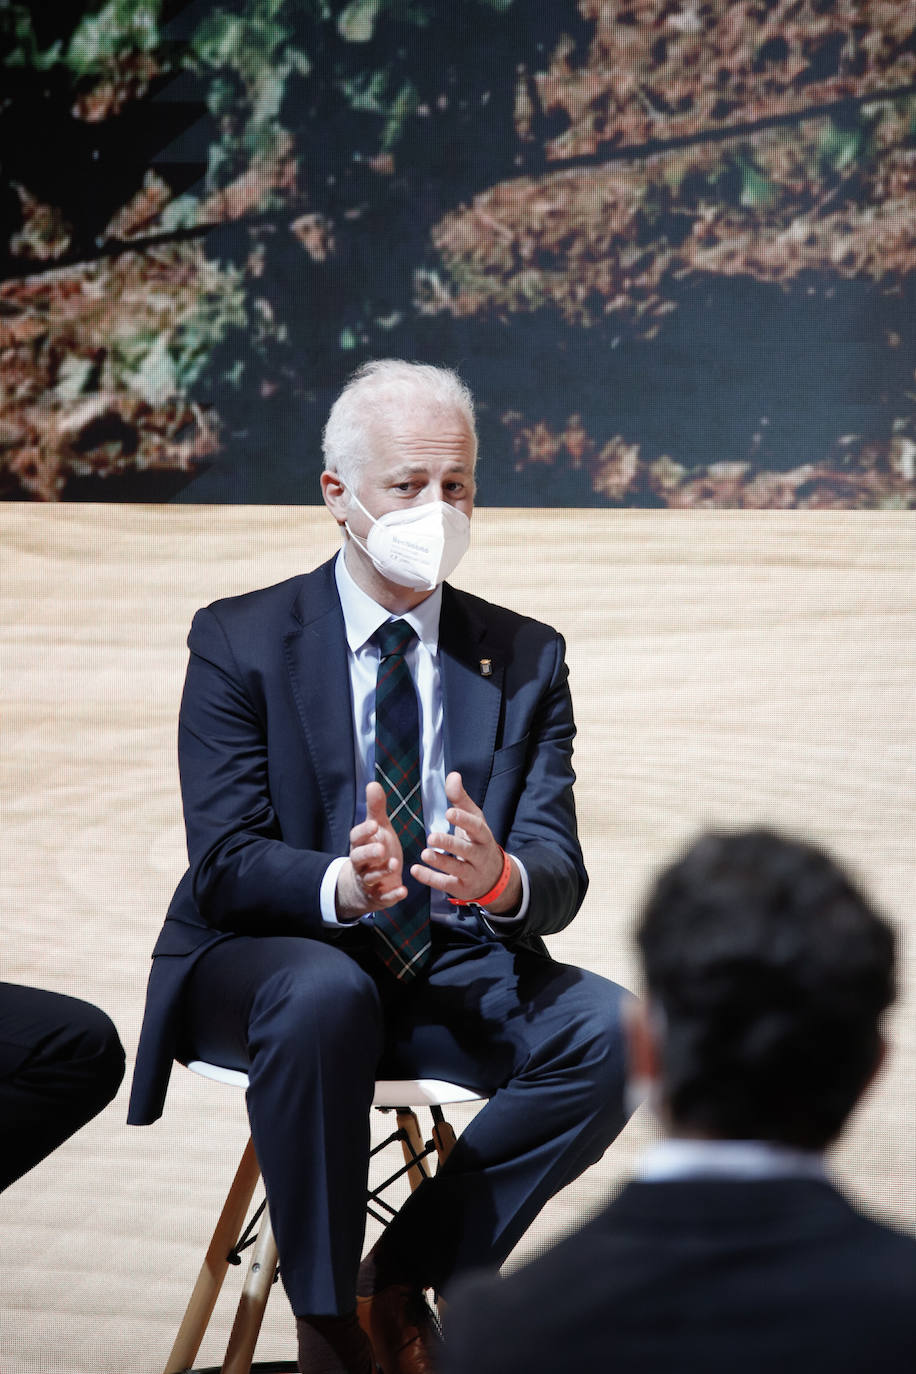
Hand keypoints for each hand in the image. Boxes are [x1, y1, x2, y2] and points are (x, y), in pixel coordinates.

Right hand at [336, 782, 406, 920]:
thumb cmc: (375, 851)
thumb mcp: (378, 830)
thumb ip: (376, 809)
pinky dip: (392, 896)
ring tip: (395, 864)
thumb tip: (373, 783)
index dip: (364, 832)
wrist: (366, 885)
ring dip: (382, 872)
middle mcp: (361, 863)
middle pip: (359, 858)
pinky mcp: (378, 896)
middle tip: (382, 848)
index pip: (356, 837)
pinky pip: (383, 898)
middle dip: (369, 853)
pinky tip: (403, 891)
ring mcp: (369, 881)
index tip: (374, 825)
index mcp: (360, 845)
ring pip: (371, 878)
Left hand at [412, 771, 520, 913]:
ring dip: (440, 862)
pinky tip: (414, 871)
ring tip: (424, 853)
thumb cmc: (478, 841)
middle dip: (450, 844)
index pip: (477, 827)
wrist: (494, 877)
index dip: (464, 821)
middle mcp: (480, 856)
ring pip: (457, 870)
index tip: (449, 813)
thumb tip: (452, 774)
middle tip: (431, 837)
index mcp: (483, 836)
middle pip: (467, 850)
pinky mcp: (462, 888)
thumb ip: (461, 799)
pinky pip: (446, 885)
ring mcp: (472, 874)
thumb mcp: (474, 819)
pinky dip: (430, 879)